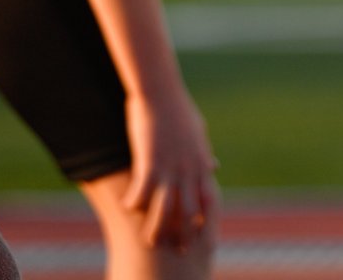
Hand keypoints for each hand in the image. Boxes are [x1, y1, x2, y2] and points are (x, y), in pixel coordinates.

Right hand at [122, 89, 219, 253]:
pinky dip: (135, 203)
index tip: (204, 239)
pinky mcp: (150, 160)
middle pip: (190, 212)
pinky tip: (127, 208)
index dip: (207, 222)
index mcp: (201, 162)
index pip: (210, 200)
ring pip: (166, 209)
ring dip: (158, 228)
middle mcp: (189, 168)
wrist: (161, 90)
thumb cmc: (179, 108)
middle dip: (184, 234)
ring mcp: (171, 166)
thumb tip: (215, 166)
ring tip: (150, 242)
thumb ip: (204, 154)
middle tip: (177, 251)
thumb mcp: (198, 133)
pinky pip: (143, 191)